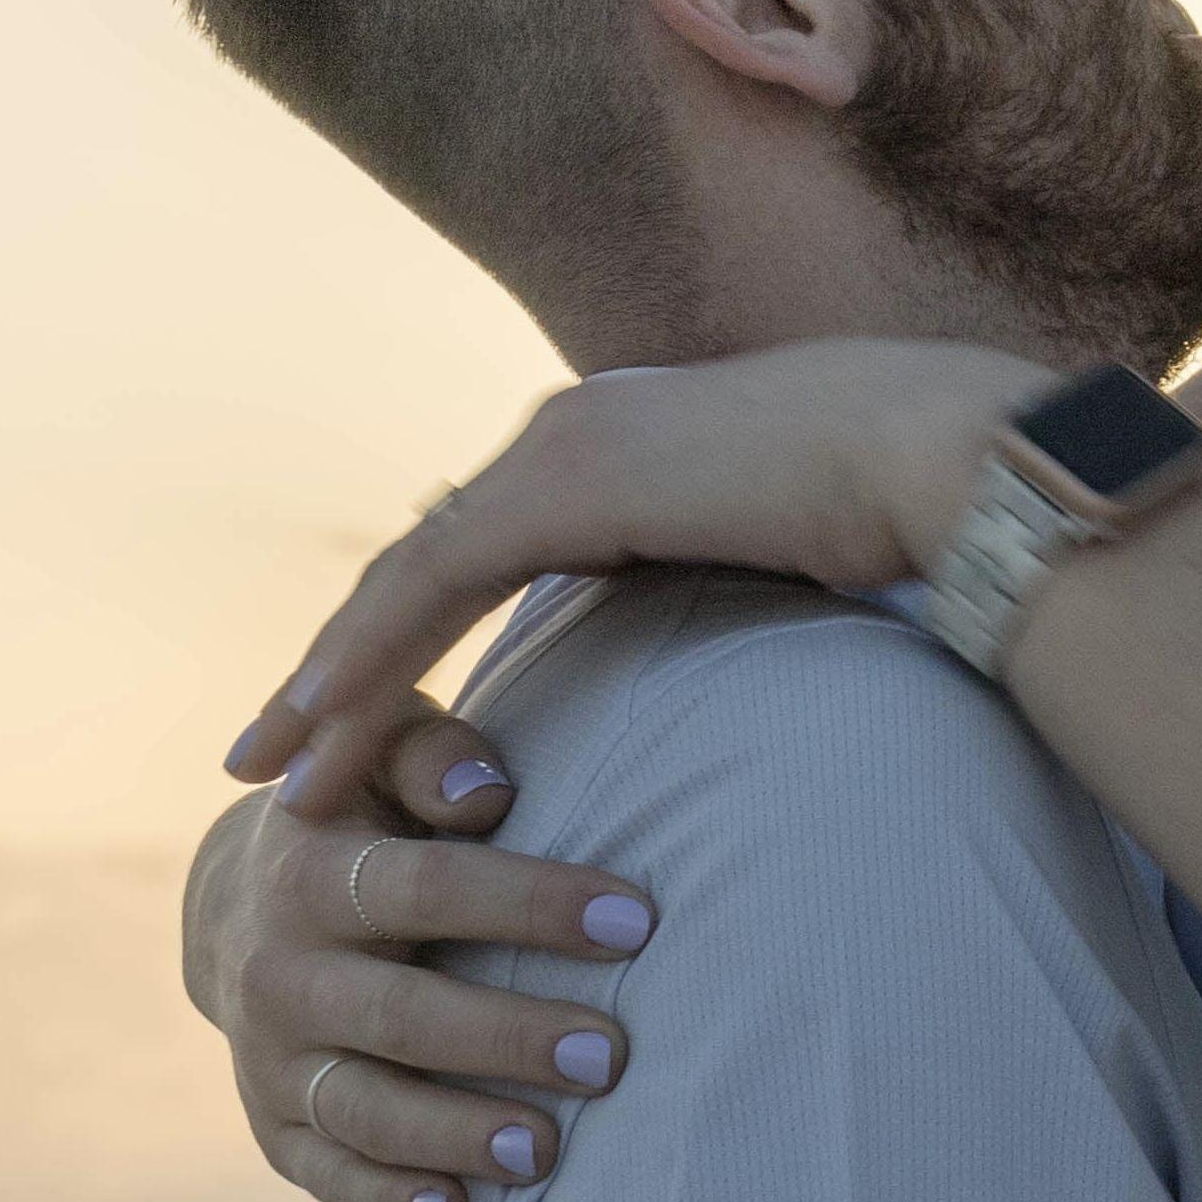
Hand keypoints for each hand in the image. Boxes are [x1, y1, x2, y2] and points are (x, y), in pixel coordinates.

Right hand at [184, 690, 662, 1201]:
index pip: (426, 887)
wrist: (233, 901)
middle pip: (402, 1015)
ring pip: (365, 1110)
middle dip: (509, 1037)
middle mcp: (279, 970)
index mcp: (309, 868)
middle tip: (610, 1054)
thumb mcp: (381, 752)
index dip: (530, 902)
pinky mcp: (272, 1126)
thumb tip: (488, 794)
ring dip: (458, 1135)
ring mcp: (269, 1059)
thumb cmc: (357, 808)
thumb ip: (433, 755)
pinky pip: (328, 1177)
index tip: (633, 920)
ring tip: (551, 1148)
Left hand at [232, 339, 1048, 809]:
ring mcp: (559, 448)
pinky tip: (321, 730)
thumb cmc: (891, 509)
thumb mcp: (778, 549)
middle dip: (342, 662)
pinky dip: (367, 663)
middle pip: (422, 564)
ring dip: (332, 679)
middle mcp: (568, 431)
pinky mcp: (563, 486)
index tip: (353, 714)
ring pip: (406, 580)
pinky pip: (431, 586)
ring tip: (268, 770)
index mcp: (617, 441)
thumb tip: (716, 649)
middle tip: (270, 752)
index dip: (406, 632)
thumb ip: (720, 578)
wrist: (933, 455)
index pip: (479, 548)